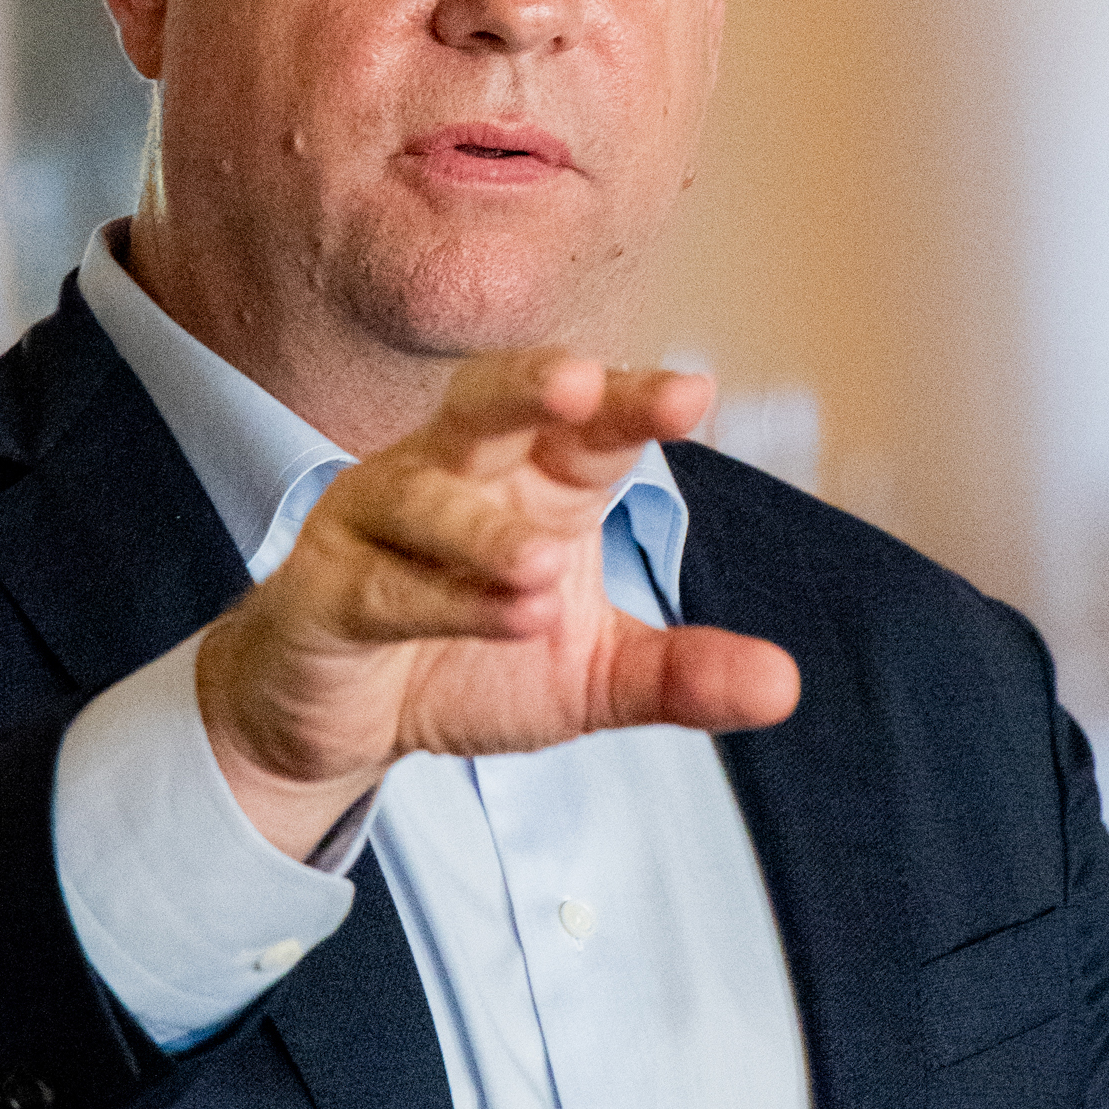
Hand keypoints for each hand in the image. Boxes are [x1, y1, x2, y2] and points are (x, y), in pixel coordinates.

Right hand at [192, 351, 801, 857]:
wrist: (337, 721)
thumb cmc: (464, 658)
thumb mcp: (588, 678)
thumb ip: (678, 674)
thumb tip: (784, 685)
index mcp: (526, 477)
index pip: (584, 425)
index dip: (631, 403)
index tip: (691, 394)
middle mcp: (447, 475)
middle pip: (486, 408)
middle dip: (531, 388)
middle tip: (583, 386)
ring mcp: (376, 524)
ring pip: (426, 497)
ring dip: (484, 531)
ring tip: (544, 571)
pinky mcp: (324, 592)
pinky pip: (381, 585)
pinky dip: (438, 600)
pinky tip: (501, 619)